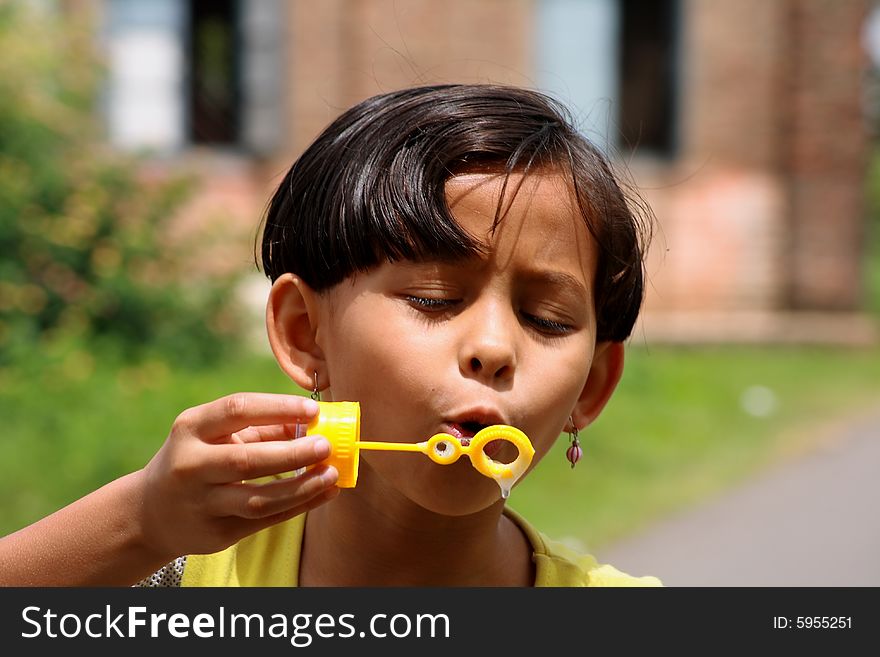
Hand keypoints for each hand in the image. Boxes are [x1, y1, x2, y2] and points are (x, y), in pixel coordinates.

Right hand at [138, 393, 337, 559]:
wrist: (150, 513)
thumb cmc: (198, 459)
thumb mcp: (215, 435)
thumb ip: (262, 428)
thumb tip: (314, 423)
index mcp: (190, 428)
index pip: (237, 409)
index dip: (278, 408)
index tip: (313, 410)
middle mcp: (190, 466)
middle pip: (248, 460)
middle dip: (293, 453)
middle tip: (326, 446)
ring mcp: (201, 504)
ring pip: (259, 499)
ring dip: (302, 487)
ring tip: (331, 475)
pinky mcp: (215, 535)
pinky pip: (265, 521)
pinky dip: (299, 506)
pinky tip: (323, 493)